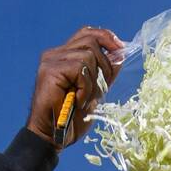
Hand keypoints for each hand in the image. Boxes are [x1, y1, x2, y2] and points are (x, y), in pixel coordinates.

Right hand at [26, 26, 127, 147]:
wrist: (52, 137)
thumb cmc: (71, 119)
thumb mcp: (94, 93)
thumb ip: (104, 75)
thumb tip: (119, 57)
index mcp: (65, 56)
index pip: (86, 34)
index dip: (105, 37)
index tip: (119, 48)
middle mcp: (56, 54)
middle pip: (90, 41)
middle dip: (104, 65)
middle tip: (101, 90)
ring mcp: (51, 60)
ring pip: (87, 55)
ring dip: (94, 81)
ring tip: (84, 99)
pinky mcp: (50, 70)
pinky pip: (80, 68)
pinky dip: (85, 87)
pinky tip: (78, 101)